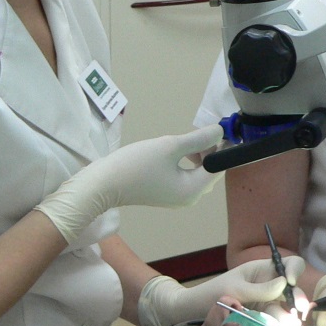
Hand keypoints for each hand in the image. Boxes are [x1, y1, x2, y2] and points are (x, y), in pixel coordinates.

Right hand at [34, 124, 223, 242]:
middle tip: (199, 131)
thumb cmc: (136, 165)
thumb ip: (199, 139)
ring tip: (186, 140)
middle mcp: (189, 197)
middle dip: (209, 149)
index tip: (217, 127)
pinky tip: (176, 150)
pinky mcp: (167, 192)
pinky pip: (187, 175)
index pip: (219, 167)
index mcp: (193, 190)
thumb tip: (221, 132)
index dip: (222, 147)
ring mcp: (178, 196)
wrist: (103, 184)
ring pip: (199, 172)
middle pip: (211, 170)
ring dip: (199, 154)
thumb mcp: (170, 146)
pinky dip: (187, 161)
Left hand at [138, 256, 305, 325]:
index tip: (291, 283)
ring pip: (284, 307)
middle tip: (299, 314)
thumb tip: (286, 284)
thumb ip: (260, 289)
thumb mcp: (235, 290)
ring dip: (289, 317)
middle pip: (291, 289)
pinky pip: (274, 320)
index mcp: (261, 269)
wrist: (190, 314)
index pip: (289, 264)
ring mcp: (263, 302)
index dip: (294, 271)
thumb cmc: (210, 294)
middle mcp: (267, 284)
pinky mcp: (259, 318)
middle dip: (297, 300)